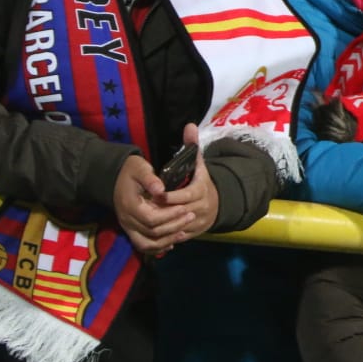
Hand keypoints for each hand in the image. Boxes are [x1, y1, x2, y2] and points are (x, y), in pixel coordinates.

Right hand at [113, 154, 191, 256]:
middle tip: (191, 216)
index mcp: (129, 205)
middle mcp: (127, 220)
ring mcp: (128, 227)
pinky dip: (158, 247)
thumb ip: (150, 178)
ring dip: (167, 240)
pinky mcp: (131, 231)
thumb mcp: (139, 168)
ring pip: (147, 244)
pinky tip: (172, 242)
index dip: (169, 215)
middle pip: (152, 232)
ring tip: (184, 232)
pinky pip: (143, 246)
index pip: (151, 218)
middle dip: (173, 226)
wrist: (116, 178)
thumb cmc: (131, 171)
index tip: (183, 208)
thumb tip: (161, 190)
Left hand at [151, 124, 220, 244]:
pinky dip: (167, 234)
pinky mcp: (194, 232)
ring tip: (147, 219)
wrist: (216, 204)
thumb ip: (192, 146)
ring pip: (179, 225)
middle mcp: (201, 207)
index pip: (186, 195)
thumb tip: (189, 125)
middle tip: (146, 207)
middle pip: (181, 211)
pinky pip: (180, 236)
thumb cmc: (201, 182)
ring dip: (163, 224)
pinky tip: (154, 231)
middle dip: (164, 211)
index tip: (157, 195)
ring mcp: (198, 221)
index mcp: (201, 190)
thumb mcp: (198, 164)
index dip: (172, 197)